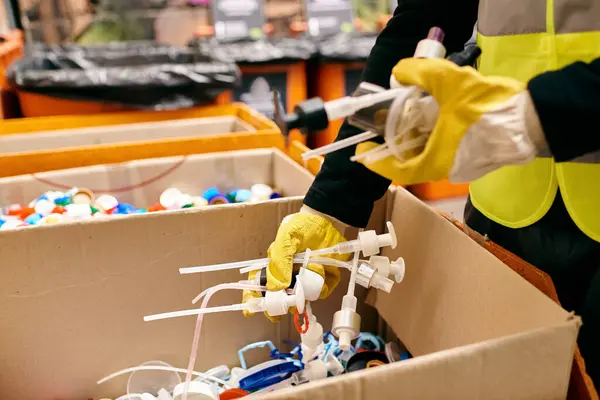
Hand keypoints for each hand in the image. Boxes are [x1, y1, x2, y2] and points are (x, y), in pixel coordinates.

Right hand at [242, 207, 350, 320]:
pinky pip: (321, 292)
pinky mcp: (322, 281)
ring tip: (314, 272)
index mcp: (274, 267)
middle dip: (284, 303)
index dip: (253, 300)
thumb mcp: (286, 237)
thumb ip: (280, 261)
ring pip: (302, 299)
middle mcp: (288, 277)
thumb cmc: (302, 226)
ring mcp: (305, 281)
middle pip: (281, 300)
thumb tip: (276, 287)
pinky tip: (327, 272)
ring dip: (307, 292)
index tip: (251, 311)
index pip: (259, 286)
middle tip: (291, 301)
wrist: (328, 220)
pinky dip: (324, 286)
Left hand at [355, 58, 545, 184]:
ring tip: (418, 112)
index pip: (397, 170)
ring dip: (421, 136)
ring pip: (432, 154)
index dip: (377, 161)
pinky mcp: (478, 160)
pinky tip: (443, 116)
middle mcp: (447, 170)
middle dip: (401, 140)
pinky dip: (439, 136)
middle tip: (394, 120)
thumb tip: (400, 72)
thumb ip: (420, 74)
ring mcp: (464, 167)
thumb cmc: (490, 108)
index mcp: (436, 162)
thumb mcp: (449, 81)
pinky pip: (448, 151)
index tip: (367, 149)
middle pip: (413, 160)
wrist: (535, 120)